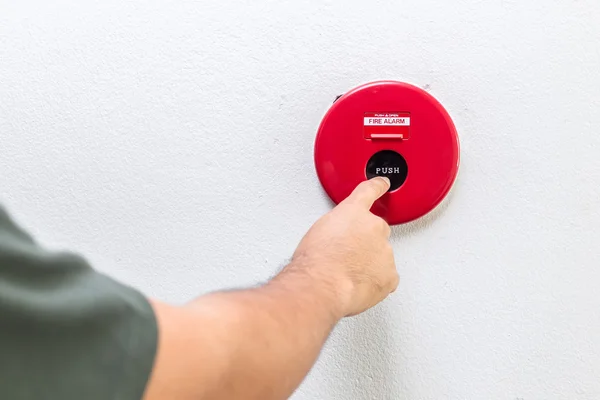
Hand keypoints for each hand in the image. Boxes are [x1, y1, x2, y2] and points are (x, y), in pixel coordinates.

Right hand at [291, 177, 397, 316]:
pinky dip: (376, 281)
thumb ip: (335, 227)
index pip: (369, 191)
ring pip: (381, 256)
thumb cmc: (314, 261)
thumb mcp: (317, 231)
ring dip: (369, 263)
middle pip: (376, 231)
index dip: (378, 186)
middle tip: (345, 256)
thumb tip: (337, 238)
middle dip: (365, 242)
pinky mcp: (390, 274)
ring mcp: (385, 251)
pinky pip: (386, 277)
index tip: (383, 183)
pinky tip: (359, 284)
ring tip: (347, 274)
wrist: (323, 285)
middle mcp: (373, 227)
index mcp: (353, 212)